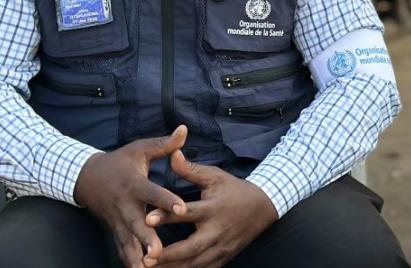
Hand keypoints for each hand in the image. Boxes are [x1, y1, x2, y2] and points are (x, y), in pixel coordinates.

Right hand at [74, 125, 189, 267]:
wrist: (87, 178)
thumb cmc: (120, 162)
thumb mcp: (140, 149)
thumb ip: (164, 144)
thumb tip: (185, 130)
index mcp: (134, 184)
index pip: (151, 192)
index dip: (166, 200)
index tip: (181, 208)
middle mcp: (125, 205)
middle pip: (136, 223)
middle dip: (146, 238)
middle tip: (158, 252)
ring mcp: (117, 221)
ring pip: (127, 241)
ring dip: (136, 255)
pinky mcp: (114, 231)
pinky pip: (122, 248)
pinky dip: (129, 261)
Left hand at [144, 149, 277, 267]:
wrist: (264, 207)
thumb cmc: (235, 189)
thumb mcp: (215, 176)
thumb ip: (191, 169)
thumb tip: (172, 154)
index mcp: (213, 208)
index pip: (187, 213)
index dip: (167, 216)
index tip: (146, 219)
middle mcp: (217, 230)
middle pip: (191, 247)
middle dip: (168, 254)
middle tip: (146, 258)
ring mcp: (222, 247)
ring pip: (196, 263)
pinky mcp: (224, 257)